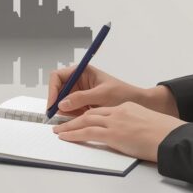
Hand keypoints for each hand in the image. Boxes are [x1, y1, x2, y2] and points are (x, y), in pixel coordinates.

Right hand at [46, 65, 179, 116]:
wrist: (139, 104)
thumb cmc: (124, 94)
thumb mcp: (102, 94)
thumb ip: (81, 98)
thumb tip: (62, 103)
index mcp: (82, 72)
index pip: (58, 77)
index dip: (52, 90)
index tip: (53, 104)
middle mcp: (78, 81)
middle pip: (58, 90)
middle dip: (57, 102)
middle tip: (56, 116)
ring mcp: (80, 94)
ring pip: (62, 102)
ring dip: (65, 111)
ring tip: (73, 118)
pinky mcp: (82, 105)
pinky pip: (70, 110)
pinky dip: (71, 116)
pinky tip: (79, 120)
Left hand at [52, 102, 185, 161]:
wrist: (173, 137)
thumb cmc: (167, 134)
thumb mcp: (148, 123)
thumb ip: (134, 125)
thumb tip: (130, 135)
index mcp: (127, 108)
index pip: (102, 109)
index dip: (88, 114)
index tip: (80, 118)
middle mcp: (119, 112)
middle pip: (90, 112)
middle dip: (74, 117)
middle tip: (62, 122)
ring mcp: (115, 122)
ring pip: (85, 120)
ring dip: (69, 126)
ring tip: (58, 131)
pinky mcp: (113, 134)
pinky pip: (87, 132)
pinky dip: (73, 134)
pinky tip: (65, 136)